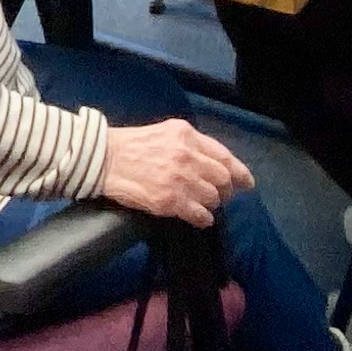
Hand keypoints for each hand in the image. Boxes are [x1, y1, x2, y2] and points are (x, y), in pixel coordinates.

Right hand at [98, 119, 254, 227]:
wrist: (104, 159)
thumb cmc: (132, 145)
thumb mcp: (166, 132)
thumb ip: (191, 144)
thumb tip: (213, 162)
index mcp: (187, 136)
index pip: (224, 156)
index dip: (240, 172)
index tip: (247, 183)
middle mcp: (187, 156)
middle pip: (222, 178)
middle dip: (226, 190)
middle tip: (221, 196)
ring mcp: (180, 179)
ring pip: (213, 197)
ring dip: (212, 204)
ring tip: (203, 205)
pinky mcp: (170, 200)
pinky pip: (199, 214)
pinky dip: (203, 218)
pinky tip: (200, 218)